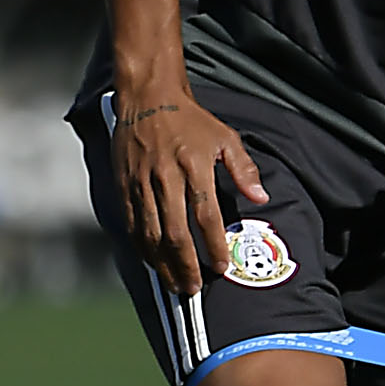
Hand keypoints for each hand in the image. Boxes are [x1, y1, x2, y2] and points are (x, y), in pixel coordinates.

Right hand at [112, 95, 267, 295]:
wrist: (148, 97)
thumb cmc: (189, 119)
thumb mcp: (225, 137)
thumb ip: (244, 170)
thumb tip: (261, 197)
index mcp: (194, 166)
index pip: (205, 215)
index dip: (214, 244)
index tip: (220, 265)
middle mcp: (165, 177)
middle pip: (175, 233)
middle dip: (185, 265)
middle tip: (194, 288)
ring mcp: (141, 183)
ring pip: (150, 234)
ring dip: (162, 264)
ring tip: (174, 284)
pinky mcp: (123, 185)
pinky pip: (132, 224)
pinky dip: (141, 247)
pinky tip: (151, 262)